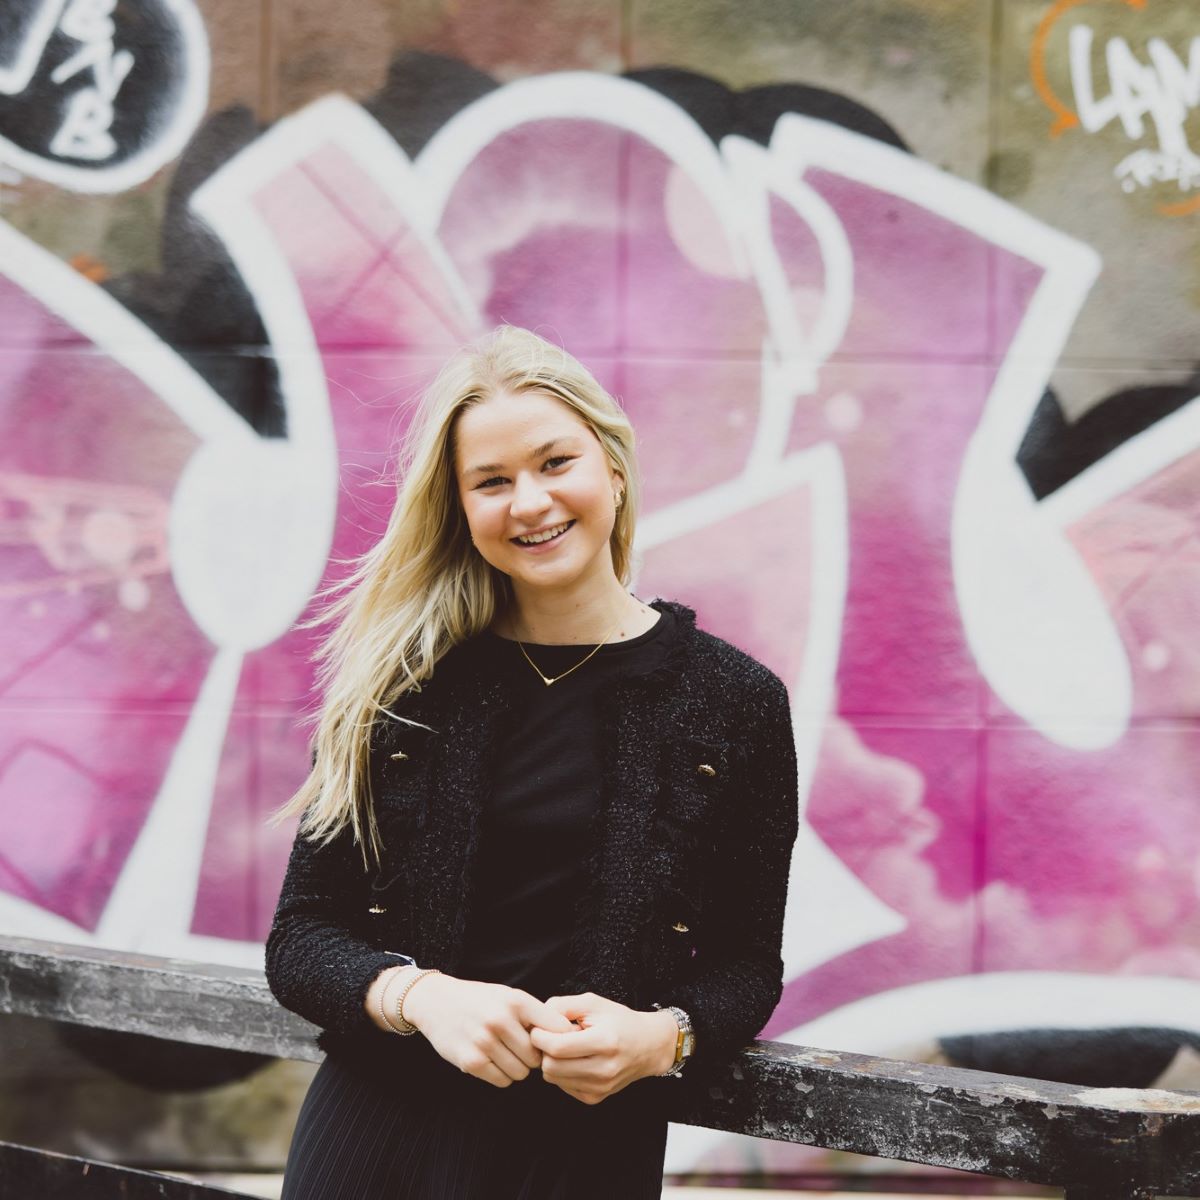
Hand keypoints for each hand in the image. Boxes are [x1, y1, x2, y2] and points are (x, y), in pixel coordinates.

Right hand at [401, 973, 577, 1088]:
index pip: (556, 1029)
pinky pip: (501, 1081)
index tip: (556, 1046)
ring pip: (520, 1073)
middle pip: (537, 1058)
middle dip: (533, 1059)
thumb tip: (567, 1037)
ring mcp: (484, 1042)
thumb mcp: (508, 996)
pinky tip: (492, 1061)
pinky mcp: (470, 1061)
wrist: (436, 1002)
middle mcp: (501, 1020)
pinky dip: (501, 1076)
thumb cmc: (480, 1000)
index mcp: (516, 1001)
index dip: (559, 1041)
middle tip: (522, 1051)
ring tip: (506, 1054)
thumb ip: (534, 1014)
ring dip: (517, 1069)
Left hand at [529, 992, 678, 1104]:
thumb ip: (563, 1005)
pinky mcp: (595, 1098)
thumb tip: (537, 1020)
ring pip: (553, 1079)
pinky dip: (561, 1073)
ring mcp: (600, 1087)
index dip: (540, 1037)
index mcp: (605, 1042)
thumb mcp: (593, 1003)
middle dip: (543, 1050)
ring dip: (551, 1061)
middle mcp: (604, 1069)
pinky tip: (574, 1060)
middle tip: (551, 1037)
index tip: (538, 1028)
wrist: (648, 1046)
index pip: (557, 1047)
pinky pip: (562, 1086)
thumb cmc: (620, 1020)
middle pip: (550, 1067)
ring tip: (566, 1047)